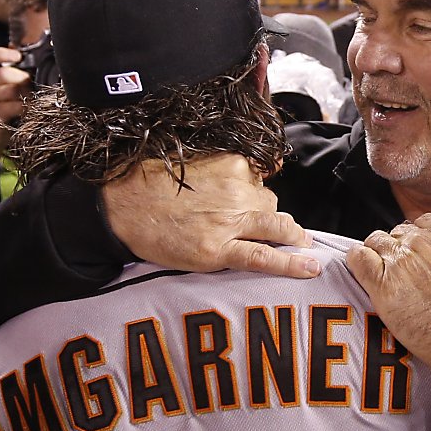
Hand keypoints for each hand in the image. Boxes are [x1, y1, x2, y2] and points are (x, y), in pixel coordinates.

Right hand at [0, 45, 29, 163]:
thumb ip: (10, 75)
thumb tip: (31, 62)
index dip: (2, 53)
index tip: (18, 55)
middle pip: (3, 74)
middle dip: (21, 77)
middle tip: (29, 84)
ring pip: (10, 89)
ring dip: (25, 93)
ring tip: (28, 98)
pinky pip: (14, 106)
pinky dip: (24, 107)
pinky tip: (26, 110)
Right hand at [102, 154, 318, 277]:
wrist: (120, 205)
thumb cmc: (148, 183)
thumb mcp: (192, 162)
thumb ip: (219, 169)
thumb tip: (235, 180)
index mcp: (232, 164)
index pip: (261, 181)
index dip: (259, 196)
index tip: (261, 204)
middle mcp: (238, 190)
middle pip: (271, 205)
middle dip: (270, 217)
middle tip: (274, 230)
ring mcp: (230, 221)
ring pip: (277, 228)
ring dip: (290, 236)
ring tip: (301, 245)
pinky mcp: (219, 250)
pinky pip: (263, 257)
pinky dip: (290, 264)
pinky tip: (310, 267)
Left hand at [345, 204, 430, 378]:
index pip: (427, 223)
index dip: (427, 240)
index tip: (430, 259)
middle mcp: (424, 242)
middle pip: (401, 233)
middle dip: (404, 248)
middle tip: (412, 273)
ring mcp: (402, 264)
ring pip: (377, 242)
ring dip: (381, 254)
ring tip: (389, 275)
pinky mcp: (383, 288)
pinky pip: (358, 260)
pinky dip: (359, 261)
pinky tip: (368, 273)